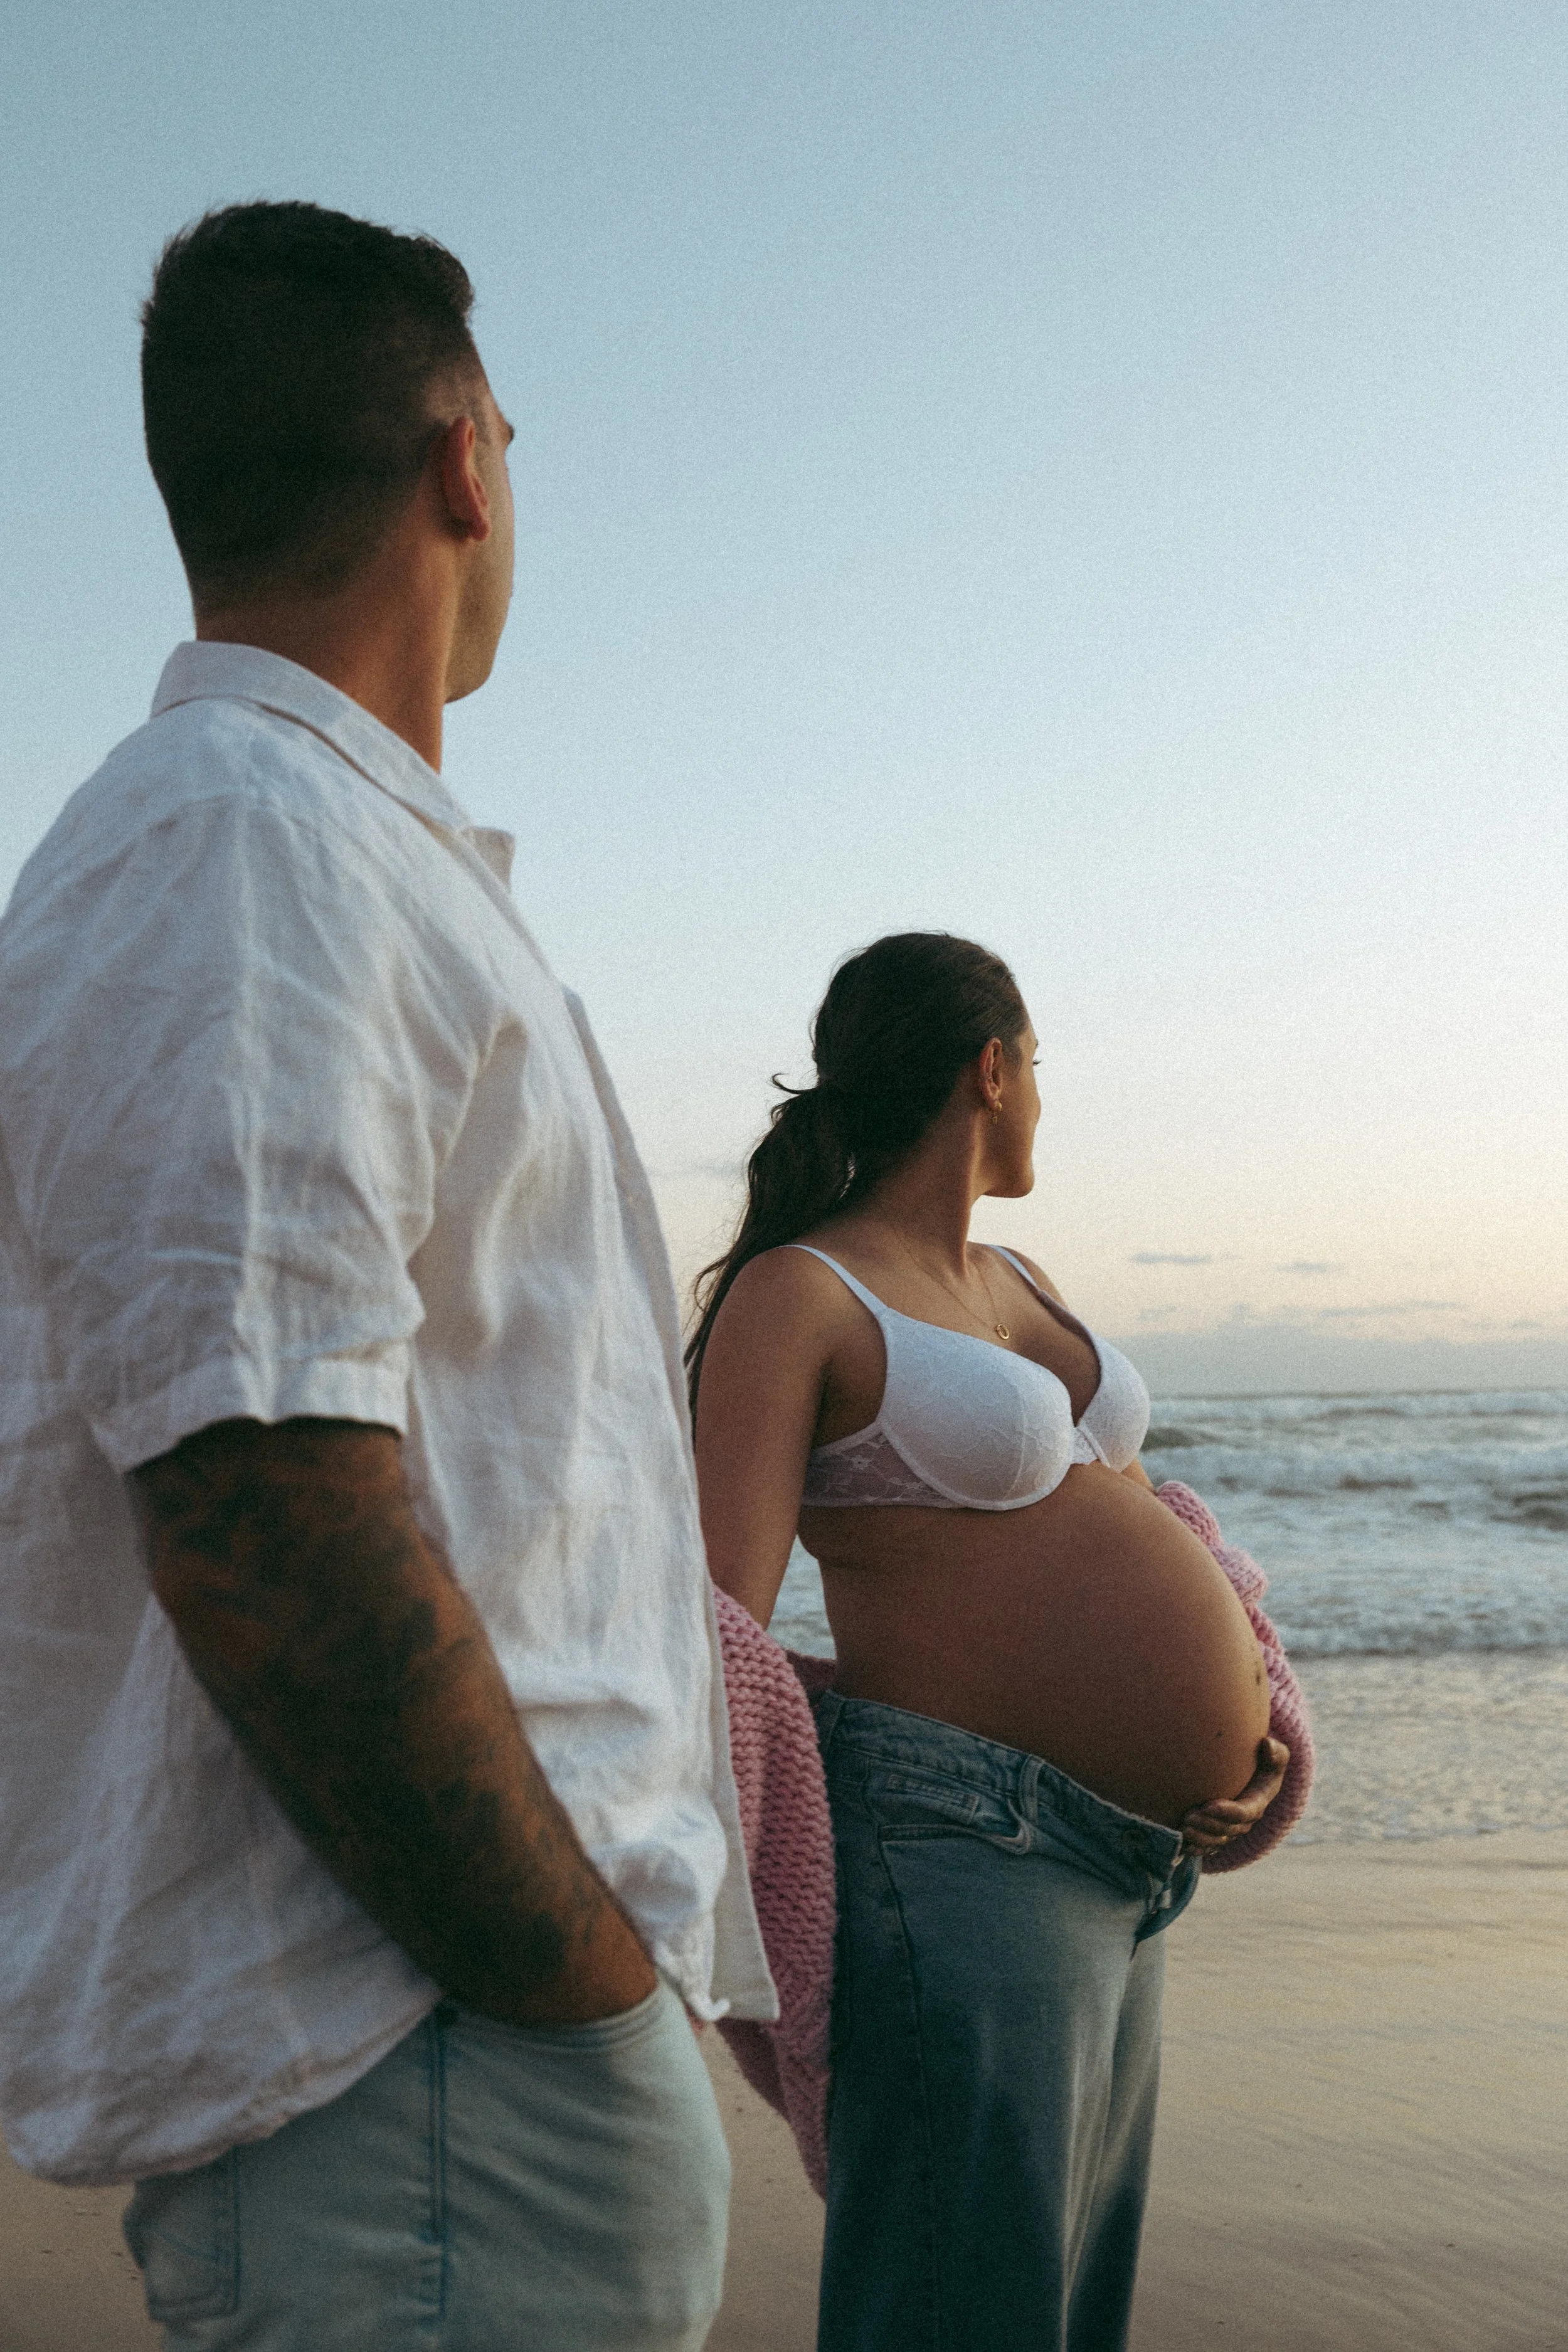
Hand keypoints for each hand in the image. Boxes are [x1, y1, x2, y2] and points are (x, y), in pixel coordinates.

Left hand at [1179, 1737, 1288, 1856]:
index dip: (1228, 1812)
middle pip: (1228, 1830)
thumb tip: (1267, 1743)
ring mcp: (1231, 1830)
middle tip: (1189, 1816)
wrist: (1253, 1778)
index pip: (1244, 1813)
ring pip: (1217, 1841)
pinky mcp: (1219, 1834)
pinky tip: (1184, 1846)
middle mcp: (1245, 1822)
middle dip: (1209, 1826)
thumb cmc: (1263, 1764)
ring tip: (1183, 1828)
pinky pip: (1210, 1846)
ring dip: (1201, 1838)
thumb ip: (1275, 1752)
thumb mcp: (1275, 1757)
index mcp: (1257, 1804)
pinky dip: (1198, 1848)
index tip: (1209, 1805)